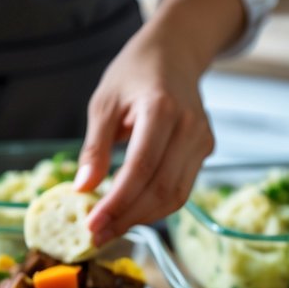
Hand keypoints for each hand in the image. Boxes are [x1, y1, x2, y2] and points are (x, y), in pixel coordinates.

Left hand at [74, 27, 212, 245]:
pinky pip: (181, 188)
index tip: (91, 224)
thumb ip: (95, 148)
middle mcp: (189, 127)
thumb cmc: (134, 73)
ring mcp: (201, 139)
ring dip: (142, 218)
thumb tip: (82, 189)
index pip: (141, 168)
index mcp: (161, 110)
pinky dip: (155, 206)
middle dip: (127, 218)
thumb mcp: (103, 104)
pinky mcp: (205, 149)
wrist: (174, 52)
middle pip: (161, 188)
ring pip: (175, 195)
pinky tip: (130, 212)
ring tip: (110, 228)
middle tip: (96, 235)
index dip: (117, 202)